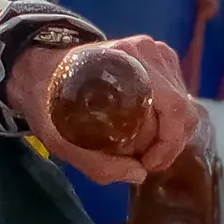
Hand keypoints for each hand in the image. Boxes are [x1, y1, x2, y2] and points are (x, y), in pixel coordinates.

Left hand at [6, 33, 200, 186]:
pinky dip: (168, 118)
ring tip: (144, 148)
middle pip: (181, 107)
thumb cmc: (49, 103)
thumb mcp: (61, 141)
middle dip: (169, 143)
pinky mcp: (157, 55)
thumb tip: (140, 174)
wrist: (40, 69)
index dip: (168, 143)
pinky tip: (148, 129)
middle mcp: (145, 50)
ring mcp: (154, 50)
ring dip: (170, 132)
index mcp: (126, 61)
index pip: (173, 107)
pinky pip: (178, 93)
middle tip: (145, 162)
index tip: (147, 163)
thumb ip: (98, 164)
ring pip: (183, 102)